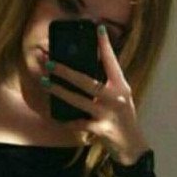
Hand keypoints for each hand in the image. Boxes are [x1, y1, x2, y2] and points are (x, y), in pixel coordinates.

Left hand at [41, 24, 150, 165]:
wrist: (132, 147)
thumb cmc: (123, 120)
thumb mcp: (120, 98)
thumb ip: (107, 85)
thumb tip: (83, 70)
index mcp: (121, 87)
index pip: (112, 62)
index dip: (105, 45)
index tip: (97, 29)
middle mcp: (115, 98)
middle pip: (87, 81)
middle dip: (66, 71)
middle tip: (50, 62)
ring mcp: (107, 114)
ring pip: (78, 100)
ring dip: (59, 91)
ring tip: (45, 82)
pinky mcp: (100, 130)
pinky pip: (78, 123)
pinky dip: (66, 120)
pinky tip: (55, 115)